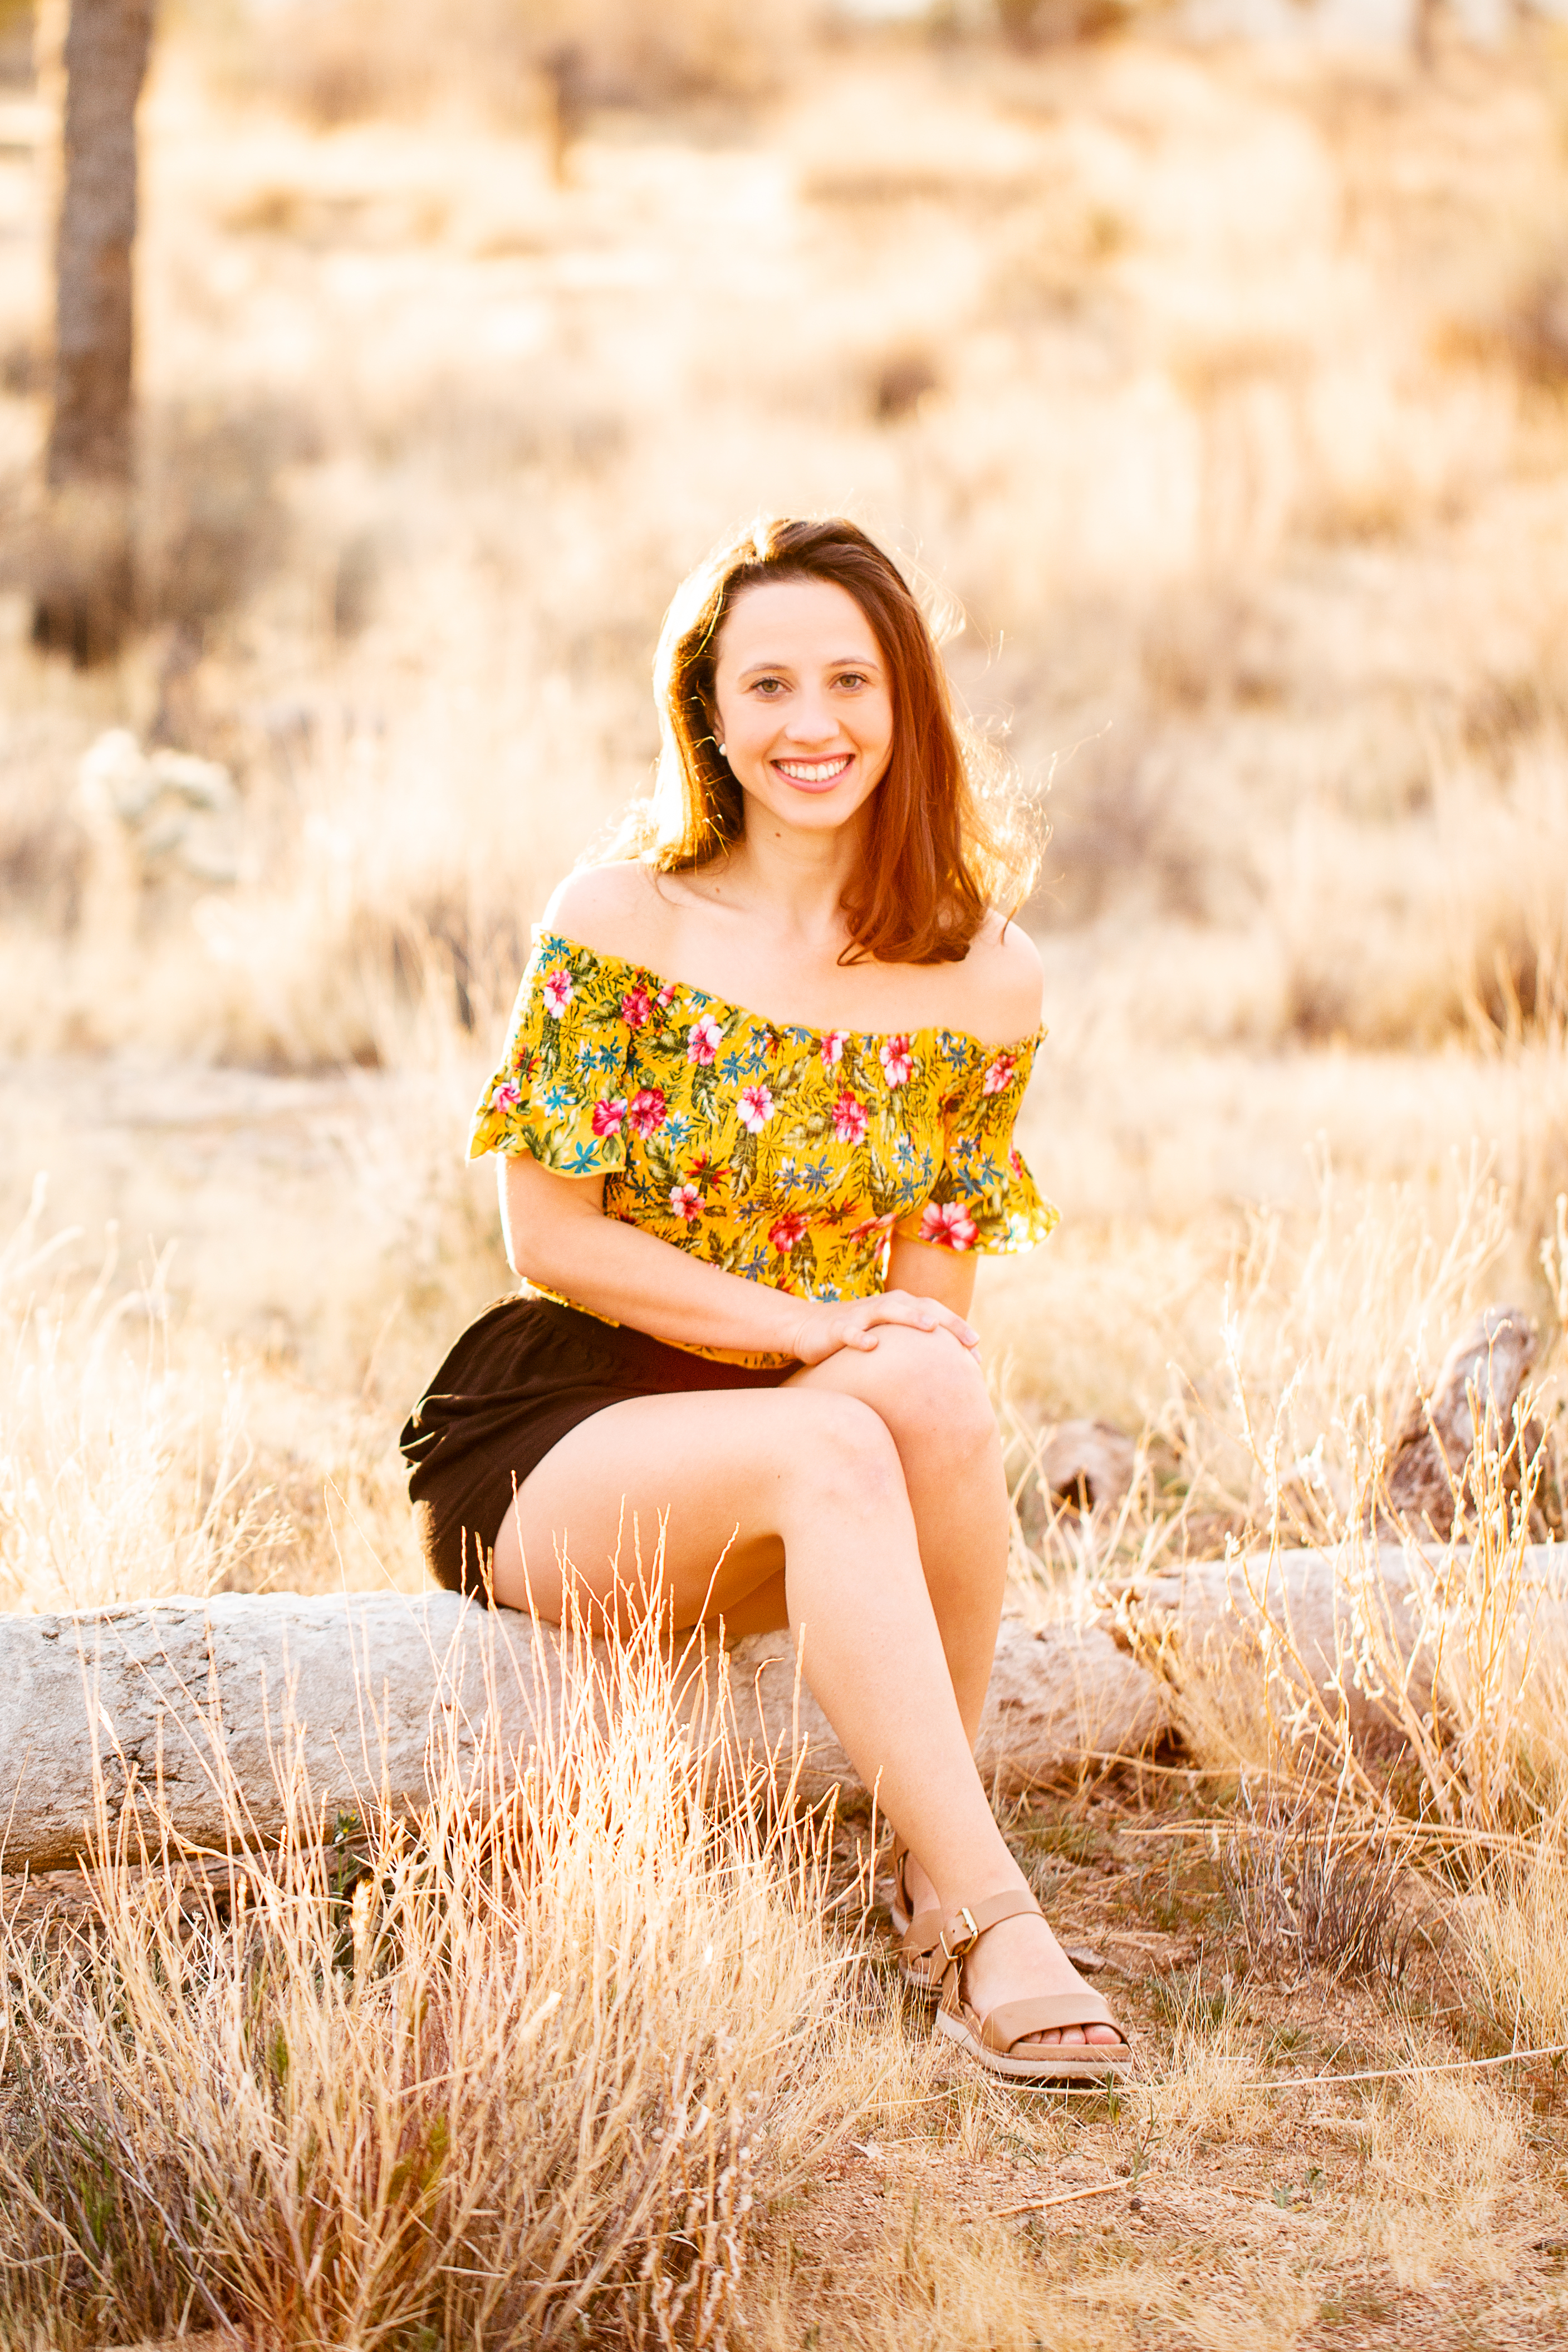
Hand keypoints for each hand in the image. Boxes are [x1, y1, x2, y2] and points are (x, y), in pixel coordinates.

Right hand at [788, 1289, 979, 1366]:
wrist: (806, 1327)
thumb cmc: (855, 1335)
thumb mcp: (887, 1339)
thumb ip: (912, 1347)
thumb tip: (944, 1373)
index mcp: (900, 1307)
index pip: (936, 1313)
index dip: (959, 1329)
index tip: (978, 1356)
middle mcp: (884, 1305)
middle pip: (921, 1306)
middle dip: (948, 1321)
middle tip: (971, 1341)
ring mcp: (860, 1315)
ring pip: (888, 1310)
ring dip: (910, 1316)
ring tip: (930, 1328)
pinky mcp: (836, 1327)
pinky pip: (849, 1331)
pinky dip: (859, 1337)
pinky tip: (871, 1346)